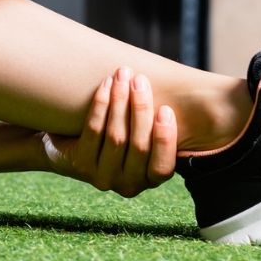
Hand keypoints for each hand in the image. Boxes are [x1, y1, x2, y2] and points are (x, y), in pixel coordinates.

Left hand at [41, 66, 178, 197]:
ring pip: (116, 137)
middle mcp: (128, 185)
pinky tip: (105, 85)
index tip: (165, 109)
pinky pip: (94, 131)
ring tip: (123, 75)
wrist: (70, 145)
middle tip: (140, 79)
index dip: (165, 139)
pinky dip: (101, 105)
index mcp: (149, 180)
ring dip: (120, 101)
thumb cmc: (118, 134)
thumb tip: (190, 93)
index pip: (162, 168)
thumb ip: (158, 125)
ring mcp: (103, 178)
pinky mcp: (81, 165)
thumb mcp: (142, 135)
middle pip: (138, 146)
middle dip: (141, 109)